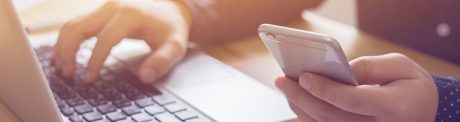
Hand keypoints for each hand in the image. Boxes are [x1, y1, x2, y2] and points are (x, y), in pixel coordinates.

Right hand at [52, 0, 191, 83]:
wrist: (171, 9)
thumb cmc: (171, 28)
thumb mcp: (174, 46)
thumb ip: (162, 61)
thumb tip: (145, 77)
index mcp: (130, 15)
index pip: (105, 39)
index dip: (94, 60)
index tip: (88, 79)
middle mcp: (113, 7)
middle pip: (79, 27)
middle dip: (68, 51)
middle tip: (67, 74)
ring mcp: (104, 7)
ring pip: (73, 24)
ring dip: (63, 46)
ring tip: (62, 68)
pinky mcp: (100, 12)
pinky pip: (77, 23)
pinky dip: (67, 39)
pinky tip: (62, 55)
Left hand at [276, 53, 437, 121]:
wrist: (420, 113)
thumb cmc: (411, 87)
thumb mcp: (401, 67)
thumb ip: (369, 67)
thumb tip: (337, 71)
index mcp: (395, 109)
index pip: (352, 101)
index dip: (326, 89)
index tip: (305, 77)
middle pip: (331, 116)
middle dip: (302, 97)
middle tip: (283, 80)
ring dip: (300, 106)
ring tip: (285, 86)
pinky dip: (307, 114)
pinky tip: (298, 99)